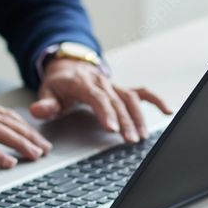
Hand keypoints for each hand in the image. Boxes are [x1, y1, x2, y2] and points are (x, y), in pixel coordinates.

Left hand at [30, 59, 170, 143]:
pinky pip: (143, 93)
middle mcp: (102, 82)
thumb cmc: (60, 85)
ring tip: (141, 136)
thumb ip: (45, 103)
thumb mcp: (47, 92)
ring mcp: (115, 85)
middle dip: (125, 122)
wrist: (70, 67)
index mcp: (83, 82)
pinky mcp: (123, 89)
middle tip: (129, 140)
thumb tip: (39, 110)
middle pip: (117, 102)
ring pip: (131, 99)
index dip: (106, 112)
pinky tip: (167, 111)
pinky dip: (156, 101)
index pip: (97, 97)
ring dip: (138, 118)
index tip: (112, 128)